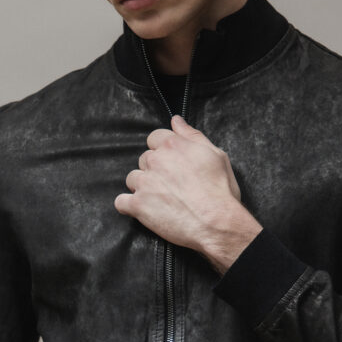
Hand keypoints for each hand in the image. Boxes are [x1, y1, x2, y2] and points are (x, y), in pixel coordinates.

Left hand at [114, 115, 261, 272]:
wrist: (216, 222)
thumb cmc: (220, 190)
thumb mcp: (216, 154)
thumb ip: (192, 135)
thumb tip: (176, 119)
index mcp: (173, 145)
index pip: (154, 138)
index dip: (162, 151)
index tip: (172, 164)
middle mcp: (155, 160)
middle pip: (144, 159)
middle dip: (154, 170)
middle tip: (171, 185)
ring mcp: (145, 182)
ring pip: (132, 178)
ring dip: (142, 187)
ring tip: (160, 200)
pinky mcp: (138, 205)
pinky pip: (121, 202)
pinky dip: (129, 206)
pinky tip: (143, 210)